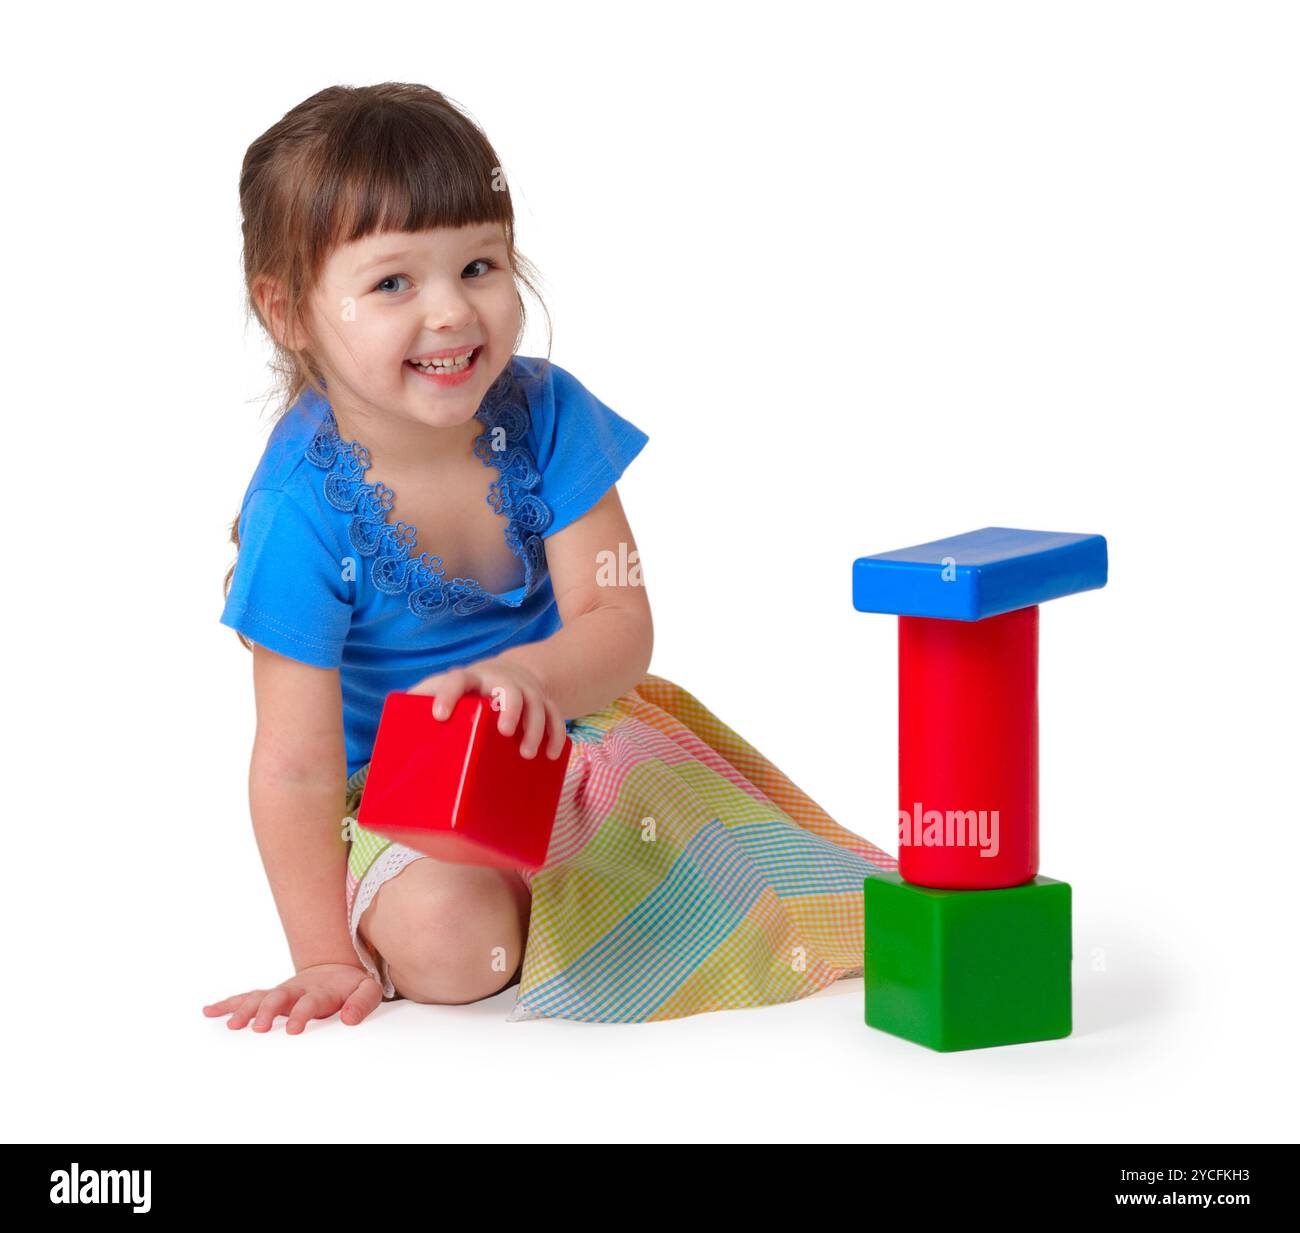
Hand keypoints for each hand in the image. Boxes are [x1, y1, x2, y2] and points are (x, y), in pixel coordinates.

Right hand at [202, 963, 382, 1033]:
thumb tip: (350, 1020)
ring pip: (260, 997)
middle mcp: (297, 990)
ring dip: (244, 1010)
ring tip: (232, 1025)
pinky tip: (209, 1011)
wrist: (337, 970)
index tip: (294, 1029)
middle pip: (279, 997)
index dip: (302, 1014)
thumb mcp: (367, 990)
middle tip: (259, 1028)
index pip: (310, 1002)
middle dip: (268, 1011)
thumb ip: (362, 1003)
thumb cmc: (352, 986)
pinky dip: (229, 1003)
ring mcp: (282, 992)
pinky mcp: (271, 996)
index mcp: (321, 990)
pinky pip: (248, 998)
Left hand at [407, 658, 567, 760]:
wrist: (506, 672)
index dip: (447, 694)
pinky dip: (556, 735)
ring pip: (536, 702)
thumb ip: (418, 708)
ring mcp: (524, 691)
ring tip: (527, 754)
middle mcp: (499, 681)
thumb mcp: (439, 692)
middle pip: (508, 688)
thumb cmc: (464, 692)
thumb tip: (383, 746)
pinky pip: (555, 715)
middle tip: (506, 732)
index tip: (439, 715)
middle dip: (509, 709)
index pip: (457, 679)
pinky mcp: (543, 701)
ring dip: (536, 727)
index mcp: (470, 679)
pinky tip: (553, 756)